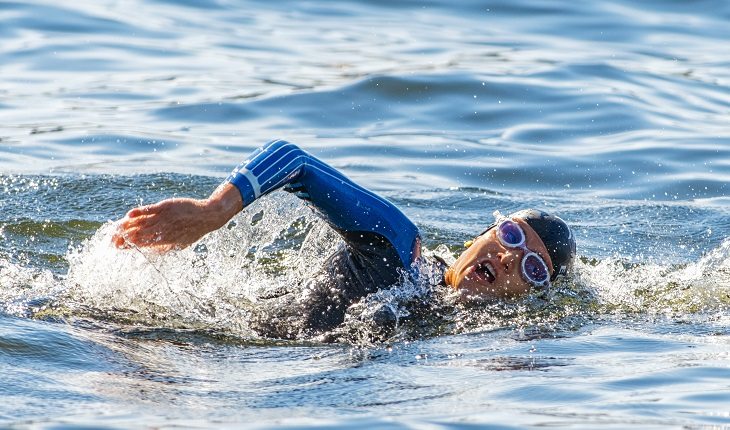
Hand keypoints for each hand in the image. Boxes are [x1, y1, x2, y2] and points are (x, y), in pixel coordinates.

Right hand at [112, 183, 242, 251]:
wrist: (207, 216)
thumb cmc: (192, 231)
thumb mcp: (178, 245)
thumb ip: (160, 249)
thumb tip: (145, 256)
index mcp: (163, 242)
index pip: (140, 245)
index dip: (126, 246)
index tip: (115, 247)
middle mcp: (161, 231)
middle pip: (137, 234)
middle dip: (121, 237)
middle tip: (109, 239)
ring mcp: (163, 218)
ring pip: (141, 223)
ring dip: (126, 226)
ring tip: (114, 228)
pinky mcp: (166, 207)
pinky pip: (149, 210)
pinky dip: (139, 212)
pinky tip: (128, 215)